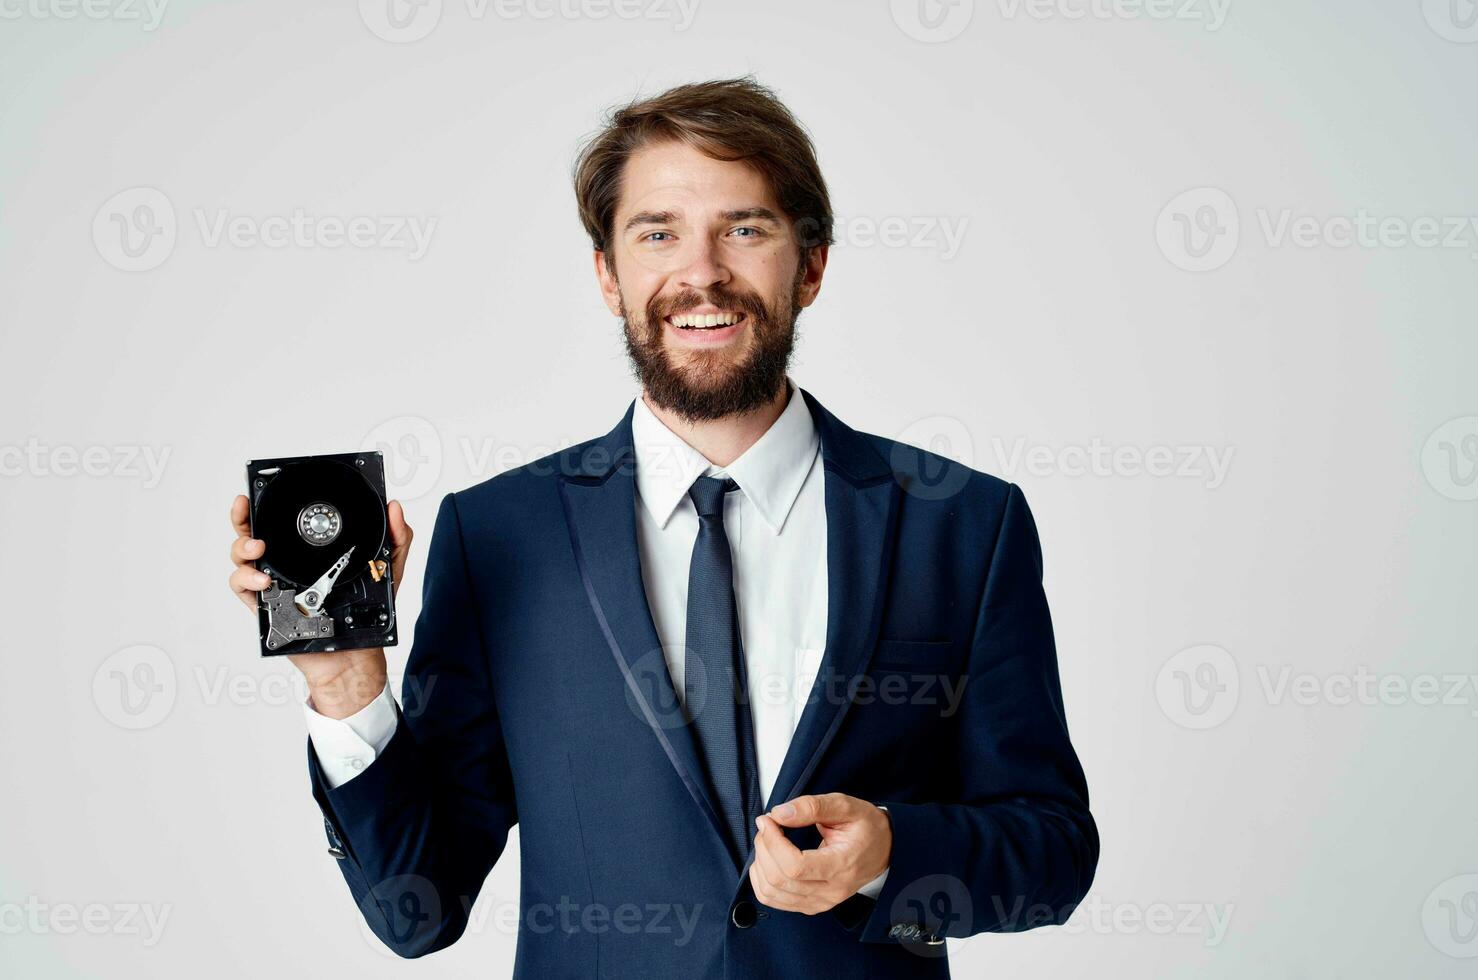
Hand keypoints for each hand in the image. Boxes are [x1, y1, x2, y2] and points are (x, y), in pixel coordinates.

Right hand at [227, 494, 413, 717]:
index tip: (265, 488)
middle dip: (243, 516)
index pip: (284, 521)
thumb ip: (396, 538)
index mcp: (308, 551)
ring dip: (243, 546)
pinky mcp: (266, 607)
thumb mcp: (386, 569)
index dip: (270, 503)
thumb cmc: (365, 611)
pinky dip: (247, 580)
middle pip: (252, 533)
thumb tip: (394, 508)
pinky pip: (244, 589)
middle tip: (246, 507)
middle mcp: (286, 563)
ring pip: (242, 558)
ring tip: (259, 547)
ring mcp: (273, 584)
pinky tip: (266, 580)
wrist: (355, 652)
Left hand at [748, 793, 891, 914]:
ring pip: (771, 893)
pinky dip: (761, 879)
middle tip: (768, 824)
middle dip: (764, 847)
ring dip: (760, 863)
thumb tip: (780, 814)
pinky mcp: (810, 905)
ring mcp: (820, 902)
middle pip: (779, 880)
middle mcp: (831, 891)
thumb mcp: (846, 806)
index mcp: (842, 866)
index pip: (795, 866)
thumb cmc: (866, 827)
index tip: (768, 820)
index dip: (773, 842)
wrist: (884, 849)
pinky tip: (767, 859)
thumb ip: (812, 806)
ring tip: (768, 840)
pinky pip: (773, 900)